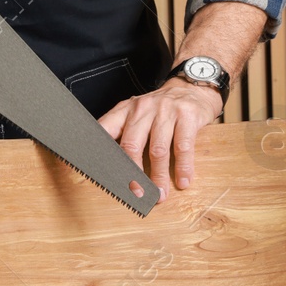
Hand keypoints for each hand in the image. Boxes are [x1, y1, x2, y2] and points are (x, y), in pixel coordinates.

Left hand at [98, 78, 222, 200]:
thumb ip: (122, 134)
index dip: (96, 152)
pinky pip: (183, 146)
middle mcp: (142, 108)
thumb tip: (106, 166)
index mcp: (125, 110)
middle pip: (131, 145)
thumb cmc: (160, 110)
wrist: (191, 89)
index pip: (104, 130)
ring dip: (158, 177)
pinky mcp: (187, 116)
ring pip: (157, 150)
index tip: (93, 174)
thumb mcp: (137, 115)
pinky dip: (183, 167)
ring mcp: (165, 111)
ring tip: (159, 196)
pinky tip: (183, 181)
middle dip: (132, 174)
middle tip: (135, 194)